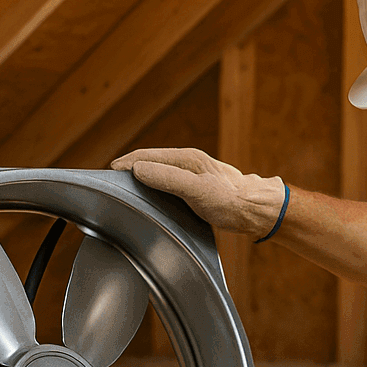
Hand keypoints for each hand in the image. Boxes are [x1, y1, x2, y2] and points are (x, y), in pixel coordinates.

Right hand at [112, 147, 285, 236]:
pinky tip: (153, 197)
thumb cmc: (231, 201)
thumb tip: (138, 170)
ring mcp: (194, 174)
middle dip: (130, 168)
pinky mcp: (198, 186)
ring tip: (127, 188)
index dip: (126, 163)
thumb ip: (168, 179)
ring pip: (160, 172)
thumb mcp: (196, 190)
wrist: (258, 210)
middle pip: (151, 161)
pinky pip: (169, 182)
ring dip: (142, 177)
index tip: (109, 172)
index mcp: (186, 158)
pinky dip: (156, 186)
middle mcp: (188, 162)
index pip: (146, 156)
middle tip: (111, 181)